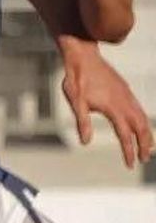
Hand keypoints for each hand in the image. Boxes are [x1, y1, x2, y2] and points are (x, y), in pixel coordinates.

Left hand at [60, 39, 151, 167]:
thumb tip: (85, 142)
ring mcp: (127, 95)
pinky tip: (141, 126)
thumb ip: (82, 122)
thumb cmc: (76, 80)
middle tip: (143, 159)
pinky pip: (139, 109)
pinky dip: (144, 121)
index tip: (130, 164)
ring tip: (147, 147)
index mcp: (113, 108)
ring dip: (146, 134)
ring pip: (143, 118)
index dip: (129, 151)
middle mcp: (125, 102)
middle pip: (141, 128)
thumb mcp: (76, 102)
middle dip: (144, 145)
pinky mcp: (126, 91)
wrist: (83, 58)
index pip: (125, 134)